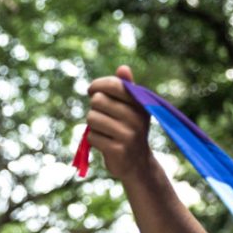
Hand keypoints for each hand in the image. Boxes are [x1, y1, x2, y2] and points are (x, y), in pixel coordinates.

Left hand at [85, 65, 153, 179]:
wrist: (138, 165)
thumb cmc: (130, 130)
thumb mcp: (131, 108)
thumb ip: (126, 88)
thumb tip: (123, 68)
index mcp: (140, 104)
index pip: (113, 85)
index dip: (97, 86)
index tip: (93, 91)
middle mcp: (137, 119)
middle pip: (98, 100)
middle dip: (95, 108)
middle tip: (103, 117)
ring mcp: (129, 135)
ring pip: (92, 118)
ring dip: (93, 125)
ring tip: (105, 132)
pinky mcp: (118, 151)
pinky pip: (92, 136)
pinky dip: (94, 140)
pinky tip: (105, 144)